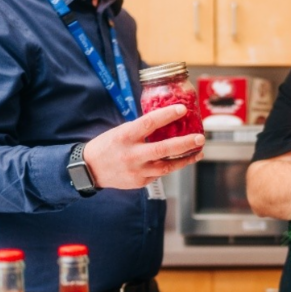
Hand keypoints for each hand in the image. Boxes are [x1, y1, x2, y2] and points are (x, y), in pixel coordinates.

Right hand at [83, 104, 204, 189]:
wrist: (89, 170)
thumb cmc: (107, 145)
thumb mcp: (120, 131)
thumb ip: (141, 129)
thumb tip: (165, 120)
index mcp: (125, 136)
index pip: (149, 123)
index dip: (167, 115)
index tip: (182, 109)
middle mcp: (131, 154)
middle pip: (163, 149)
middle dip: (185, 144)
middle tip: (200, 138)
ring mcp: (136, 171)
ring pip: (166, 167)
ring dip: (185, 159)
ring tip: (198, 152)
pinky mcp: (139, 182)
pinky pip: (159, 173)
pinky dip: (170, 166)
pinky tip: (178, 161)